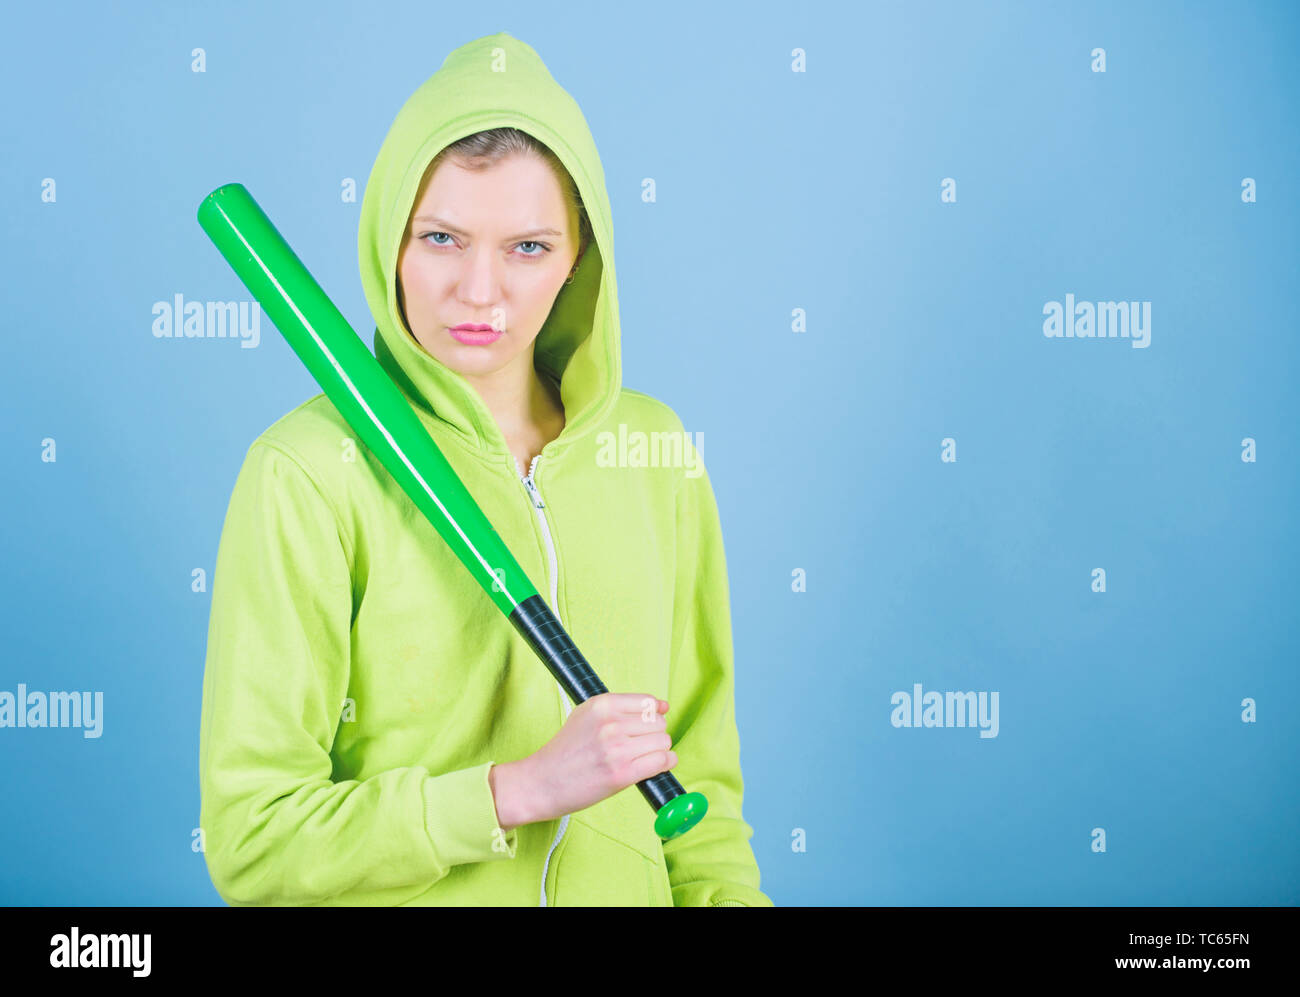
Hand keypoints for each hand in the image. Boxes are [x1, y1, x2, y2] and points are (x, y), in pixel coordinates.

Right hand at [489, 693, 674, 828]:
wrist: (542, 782)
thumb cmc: (565, 751)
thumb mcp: (586, 716)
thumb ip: (622, 708)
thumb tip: (663, 706)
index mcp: (602, 705)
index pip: (649, 702)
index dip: (654, 714)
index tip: (649, 724)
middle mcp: (611, 723)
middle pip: (659, 723)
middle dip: (654, 734)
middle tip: (639, 746)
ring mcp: (617, 749)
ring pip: (663, 742)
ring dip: (658, 751)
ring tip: (641, 758)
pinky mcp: (622, 774)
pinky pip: (661, 762)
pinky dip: (664, 765)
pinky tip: (651, 767)